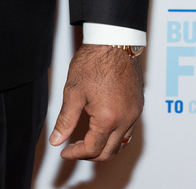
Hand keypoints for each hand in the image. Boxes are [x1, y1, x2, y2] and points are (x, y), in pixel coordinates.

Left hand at [49, 44, 142, 160]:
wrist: (114, 41)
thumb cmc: (95, 60)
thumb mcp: (73, 91)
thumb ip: (65, 119)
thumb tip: (57, 139)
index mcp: (108, 119)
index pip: (92, 149)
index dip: (75, 153)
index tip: (64, 150)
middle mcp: (125, 120)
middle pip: (109, 152)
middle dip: (90, 154)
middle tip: (74, 147)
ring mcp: (134, 113)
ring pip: (121, 143)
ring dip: (105, 147)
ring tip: (88, 139)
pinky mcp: (138, 106)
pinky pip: (128, 130)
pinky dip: (116, 135)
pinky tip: (103, 126)